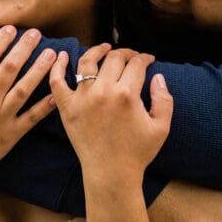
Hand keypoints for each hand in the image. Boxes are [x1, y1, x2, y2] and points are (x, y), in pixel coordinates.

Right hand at [0, 26, 56, 178]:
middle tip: (36, 33)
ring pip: (24, 89)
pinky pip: (31, 117)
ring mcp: (1, 118)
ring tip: (52, 54)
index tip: (11, 29)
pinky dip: (46, 105)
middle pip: (9, 68)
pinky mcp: (11, 135)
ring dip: (39, 70)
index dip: (1, 41)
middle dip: (24, 48)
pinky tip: (58, 92)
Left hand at [50, 46, 172, 185]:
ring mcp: (83, 99)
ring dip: (97, 50)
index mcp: (128, 94)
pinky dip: (57, 67)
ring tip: (104, 48)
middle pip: (114, 58)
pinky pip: (57, 82)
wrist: (111, 173)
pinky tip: (62, 56)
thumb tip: (158, 76)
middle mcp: (104, 92)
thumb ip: (164, 98)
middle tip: (131, 57)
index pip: (137, 63)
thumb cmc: (138, 153)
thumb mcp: (161, 127)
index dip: (145, 58)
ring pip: (87, 62)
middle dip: (126, 53)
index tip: (148, 60)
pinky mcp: (67, 109)